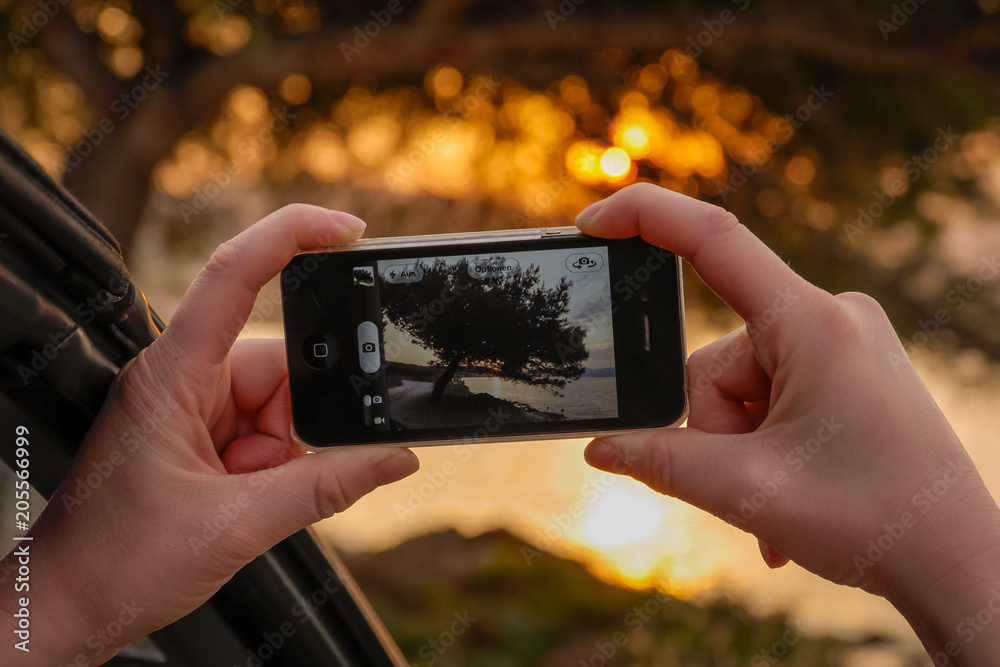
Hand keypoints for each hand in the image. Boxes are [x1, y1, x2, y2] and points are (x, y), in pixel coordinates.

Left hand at [1, 205, 418, 665]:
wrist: (68, 607)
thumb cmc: (119, 562)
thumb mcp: (237, 525)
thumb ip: (326, 487)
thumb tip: (397, 459)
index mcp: (173, 376)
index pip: (233, 276)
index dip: (291, 237)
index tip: (348, 230)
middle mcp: (184, 380)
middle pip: (281, 365)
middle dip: (301, 423)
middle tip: (282, 472)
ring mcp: (193, 409)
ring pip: (281, 405)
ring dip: (287, 454)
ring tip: (254, 500)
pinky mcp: (202, 436)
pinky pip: (266, 432)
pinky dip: (276, 466)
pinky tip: (255, 500)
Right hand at [577, 183, 999, 662]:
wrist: (960, 562)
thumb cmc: (873, 521)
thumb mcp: (747, 491)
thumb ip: (661, 462)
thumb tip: (600, 447)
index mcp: (812, 323)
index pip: (713, 240)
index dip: (643, 218)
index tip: (590, 226)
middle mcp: (831, 318)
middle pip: (717, 359)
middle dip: (713, 426)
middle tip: (749, 482)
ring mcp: (842, 343)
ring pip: (741, 386)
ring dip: (740, 447)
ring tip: (778, 501)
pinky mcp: (847, 368)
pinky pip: (773, 393)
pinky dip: (764, 444)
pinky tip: (789, 495)